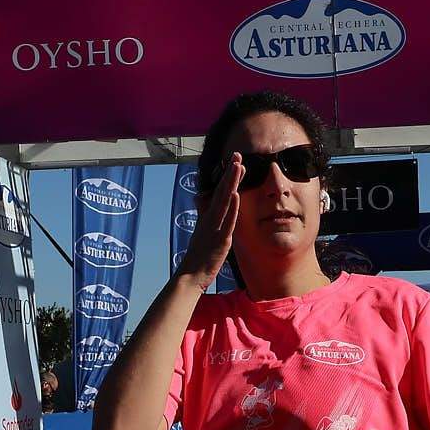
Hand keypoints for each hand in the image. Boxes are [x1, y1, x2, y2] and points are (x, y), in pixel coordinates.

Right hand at [179, 153, 241, 286]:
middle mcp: (211, 219)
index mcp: (208, 217)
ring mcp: (215, 228)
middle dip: (231, 173)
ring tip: (238, 167)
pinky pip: (226, 222)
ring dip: (231, 183)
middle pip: (222, 191)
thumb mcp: (202, 230)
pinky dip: (230, 208)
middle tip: (238, 154)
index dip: (228, 176)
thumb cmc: (198, 254)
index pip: (220, 192)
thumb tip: (201, 197)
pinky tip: (235, 196)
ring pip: (224, 202)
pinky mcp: (219, 240)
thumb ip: (203, 213)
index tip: (236, 160)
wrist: (191, 275)